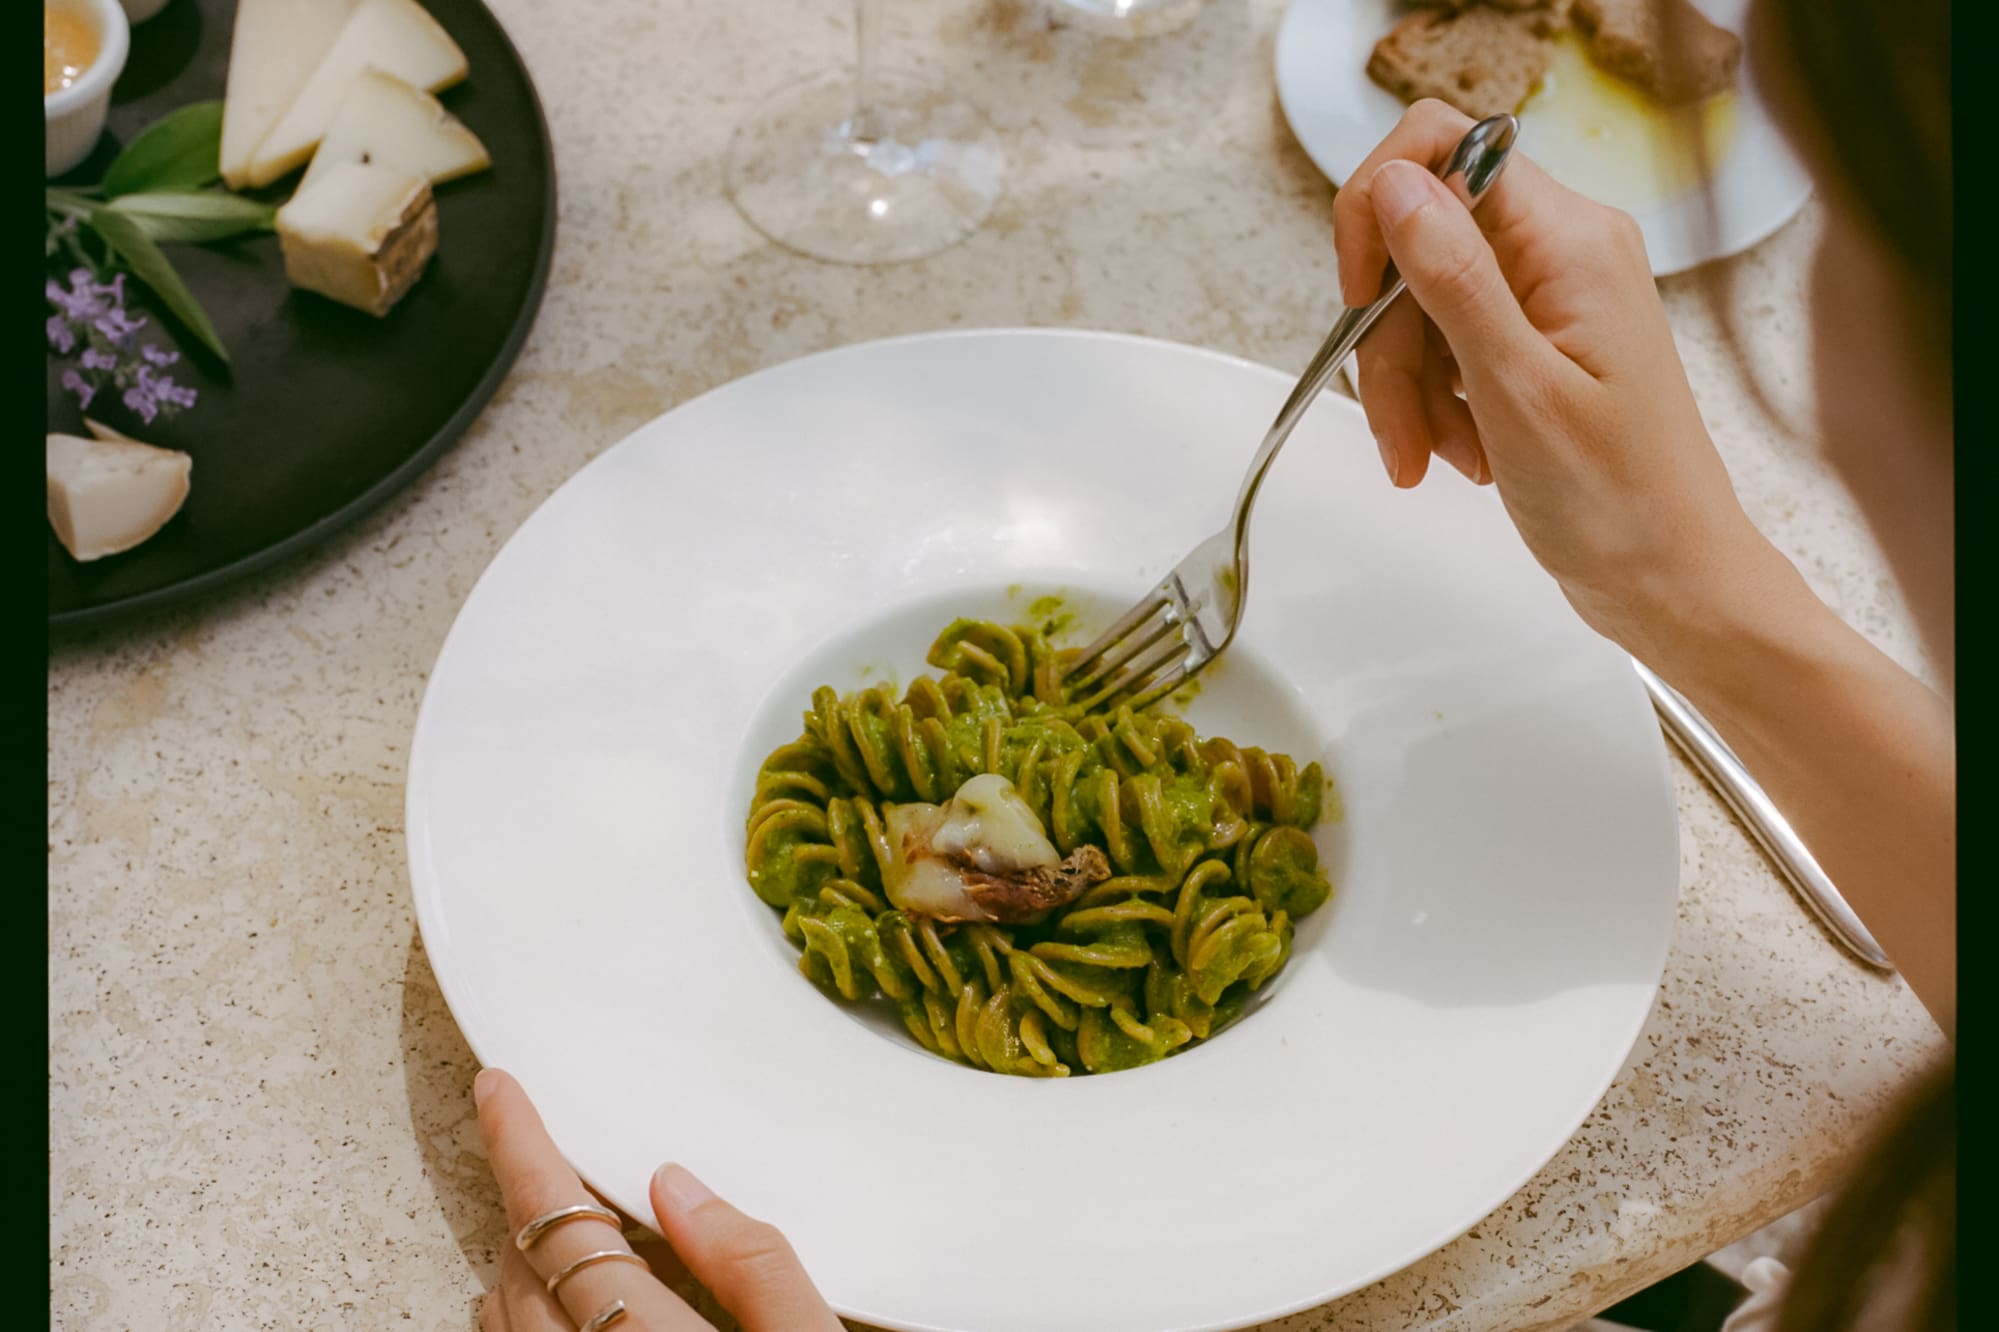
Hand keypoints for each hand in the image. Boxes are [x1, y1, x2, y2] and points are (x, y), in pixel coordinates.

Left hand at [475, 1068, 841, 1331]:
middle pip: (521, 1265)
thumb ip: (752, 1266)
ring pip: (506, 1318)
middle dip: (535, 1200)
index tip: (500, 1089)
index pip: (557, 1221)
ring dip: (526, 1263)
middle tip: (566, 1156)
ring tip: (574, 1228)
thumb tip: (678, 1185)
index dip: (521, 1146)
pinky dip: (529, 1316)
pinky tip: (580, 1307)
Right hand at [1333, 100, 1784, 662]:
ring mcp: (1552, 297)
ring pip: (1426, 304)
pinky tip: (1460, 455)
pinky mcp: (1540, 342)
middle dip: (1390, 340)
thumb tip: (1396, 185)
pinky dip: (1437, 403)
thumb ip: (1454, 279)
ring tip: (1433, 459)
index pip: (1443, 151)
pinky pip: (1452, 346)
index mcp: (1570, 240)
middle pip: (1422, 245)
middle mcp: (1564, 250)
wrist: (1674, 581)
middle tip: (1398, 428)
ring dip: (1409, 386)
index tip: (1358, 295)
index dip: (1379, 212)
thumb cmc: (1620, 501)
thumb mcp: (1518, 389)